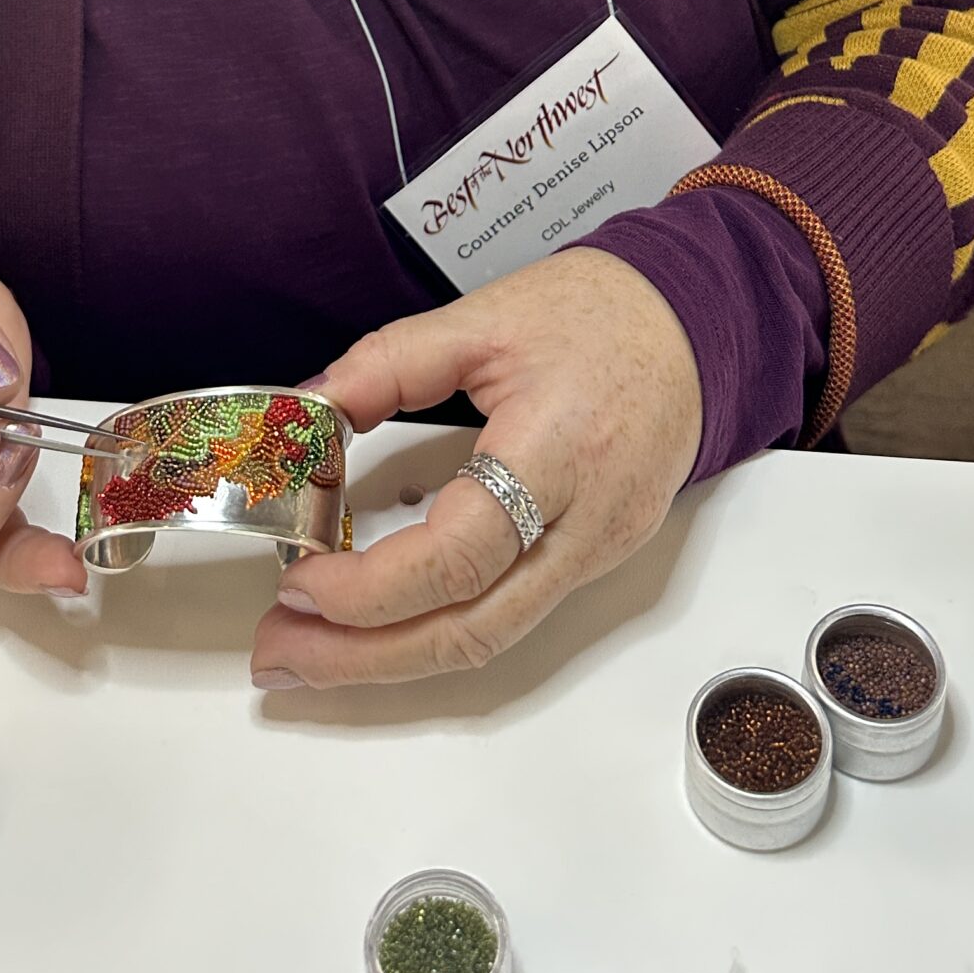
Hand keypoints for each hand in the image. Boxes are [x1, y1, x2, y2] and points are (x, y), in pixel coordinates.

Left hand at [248, 247, 702, 688]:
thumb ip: (388, 363)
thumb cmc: (600, 313)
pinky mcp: (598, 560)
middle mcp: (588, 522)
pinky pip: (511, 617)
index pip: (461, 554)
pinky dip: (436, 632)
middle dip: (364, 657)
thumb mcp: (483, 317)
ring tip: (310, 654)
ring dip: (391, 659)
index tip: (298, 580)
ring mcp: (599, 552)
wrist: (696, 325)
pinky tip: (380, 625)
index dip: (372, 587)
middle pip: (473, 630)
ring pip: (491, 642)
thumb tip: (304, 412)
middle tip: (277, 654)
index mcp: (558, 450)